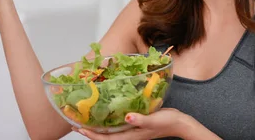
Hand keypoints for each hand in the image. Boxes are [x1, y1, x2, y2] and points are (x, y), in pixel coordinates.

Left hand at [73, 108, 189, 139]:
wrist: (179, 123)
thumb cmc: (168, 121)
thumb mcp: (154, 119)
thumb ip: (140, 119)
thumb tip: (128, 117)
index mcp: (131, 136)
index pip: (106, 139)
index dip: (92, 134)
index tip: (79, 128)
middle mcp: (129, 136)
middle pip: (104, 138)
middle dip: (89, 132)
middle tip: (75, 124)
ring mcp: (132, 132)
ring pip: (109, 133)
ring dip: (96, 129)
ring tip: (84, 122)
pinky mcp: (135, 126)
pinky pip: (116, 128)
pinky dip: (107, 124)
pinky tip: (104, 116)